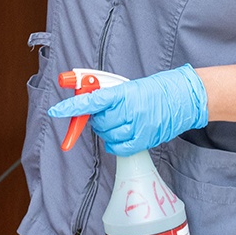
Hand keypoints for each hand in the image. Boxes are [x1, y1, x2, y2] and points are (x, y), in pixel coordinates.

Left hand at [47, 65, 207, 155]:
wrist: (180, 98)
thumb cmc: (152, 91)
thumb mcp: (127, 87)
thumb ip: (105, 94)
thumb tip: (83, 99)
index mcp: (122, 93)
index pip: (91, 100)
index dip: (71, 107)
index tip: (56, 111)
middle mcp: (128, 110)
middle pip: (98, 121)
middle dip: (97, 118)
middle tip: (108, 112)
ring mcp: (136, 127)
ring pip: (106, 135)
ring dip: (107, 130)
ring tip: (120, 120)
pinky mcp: (143, 140)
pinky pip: (117, 147)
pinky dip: (114, 143)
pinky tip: (121, 134)